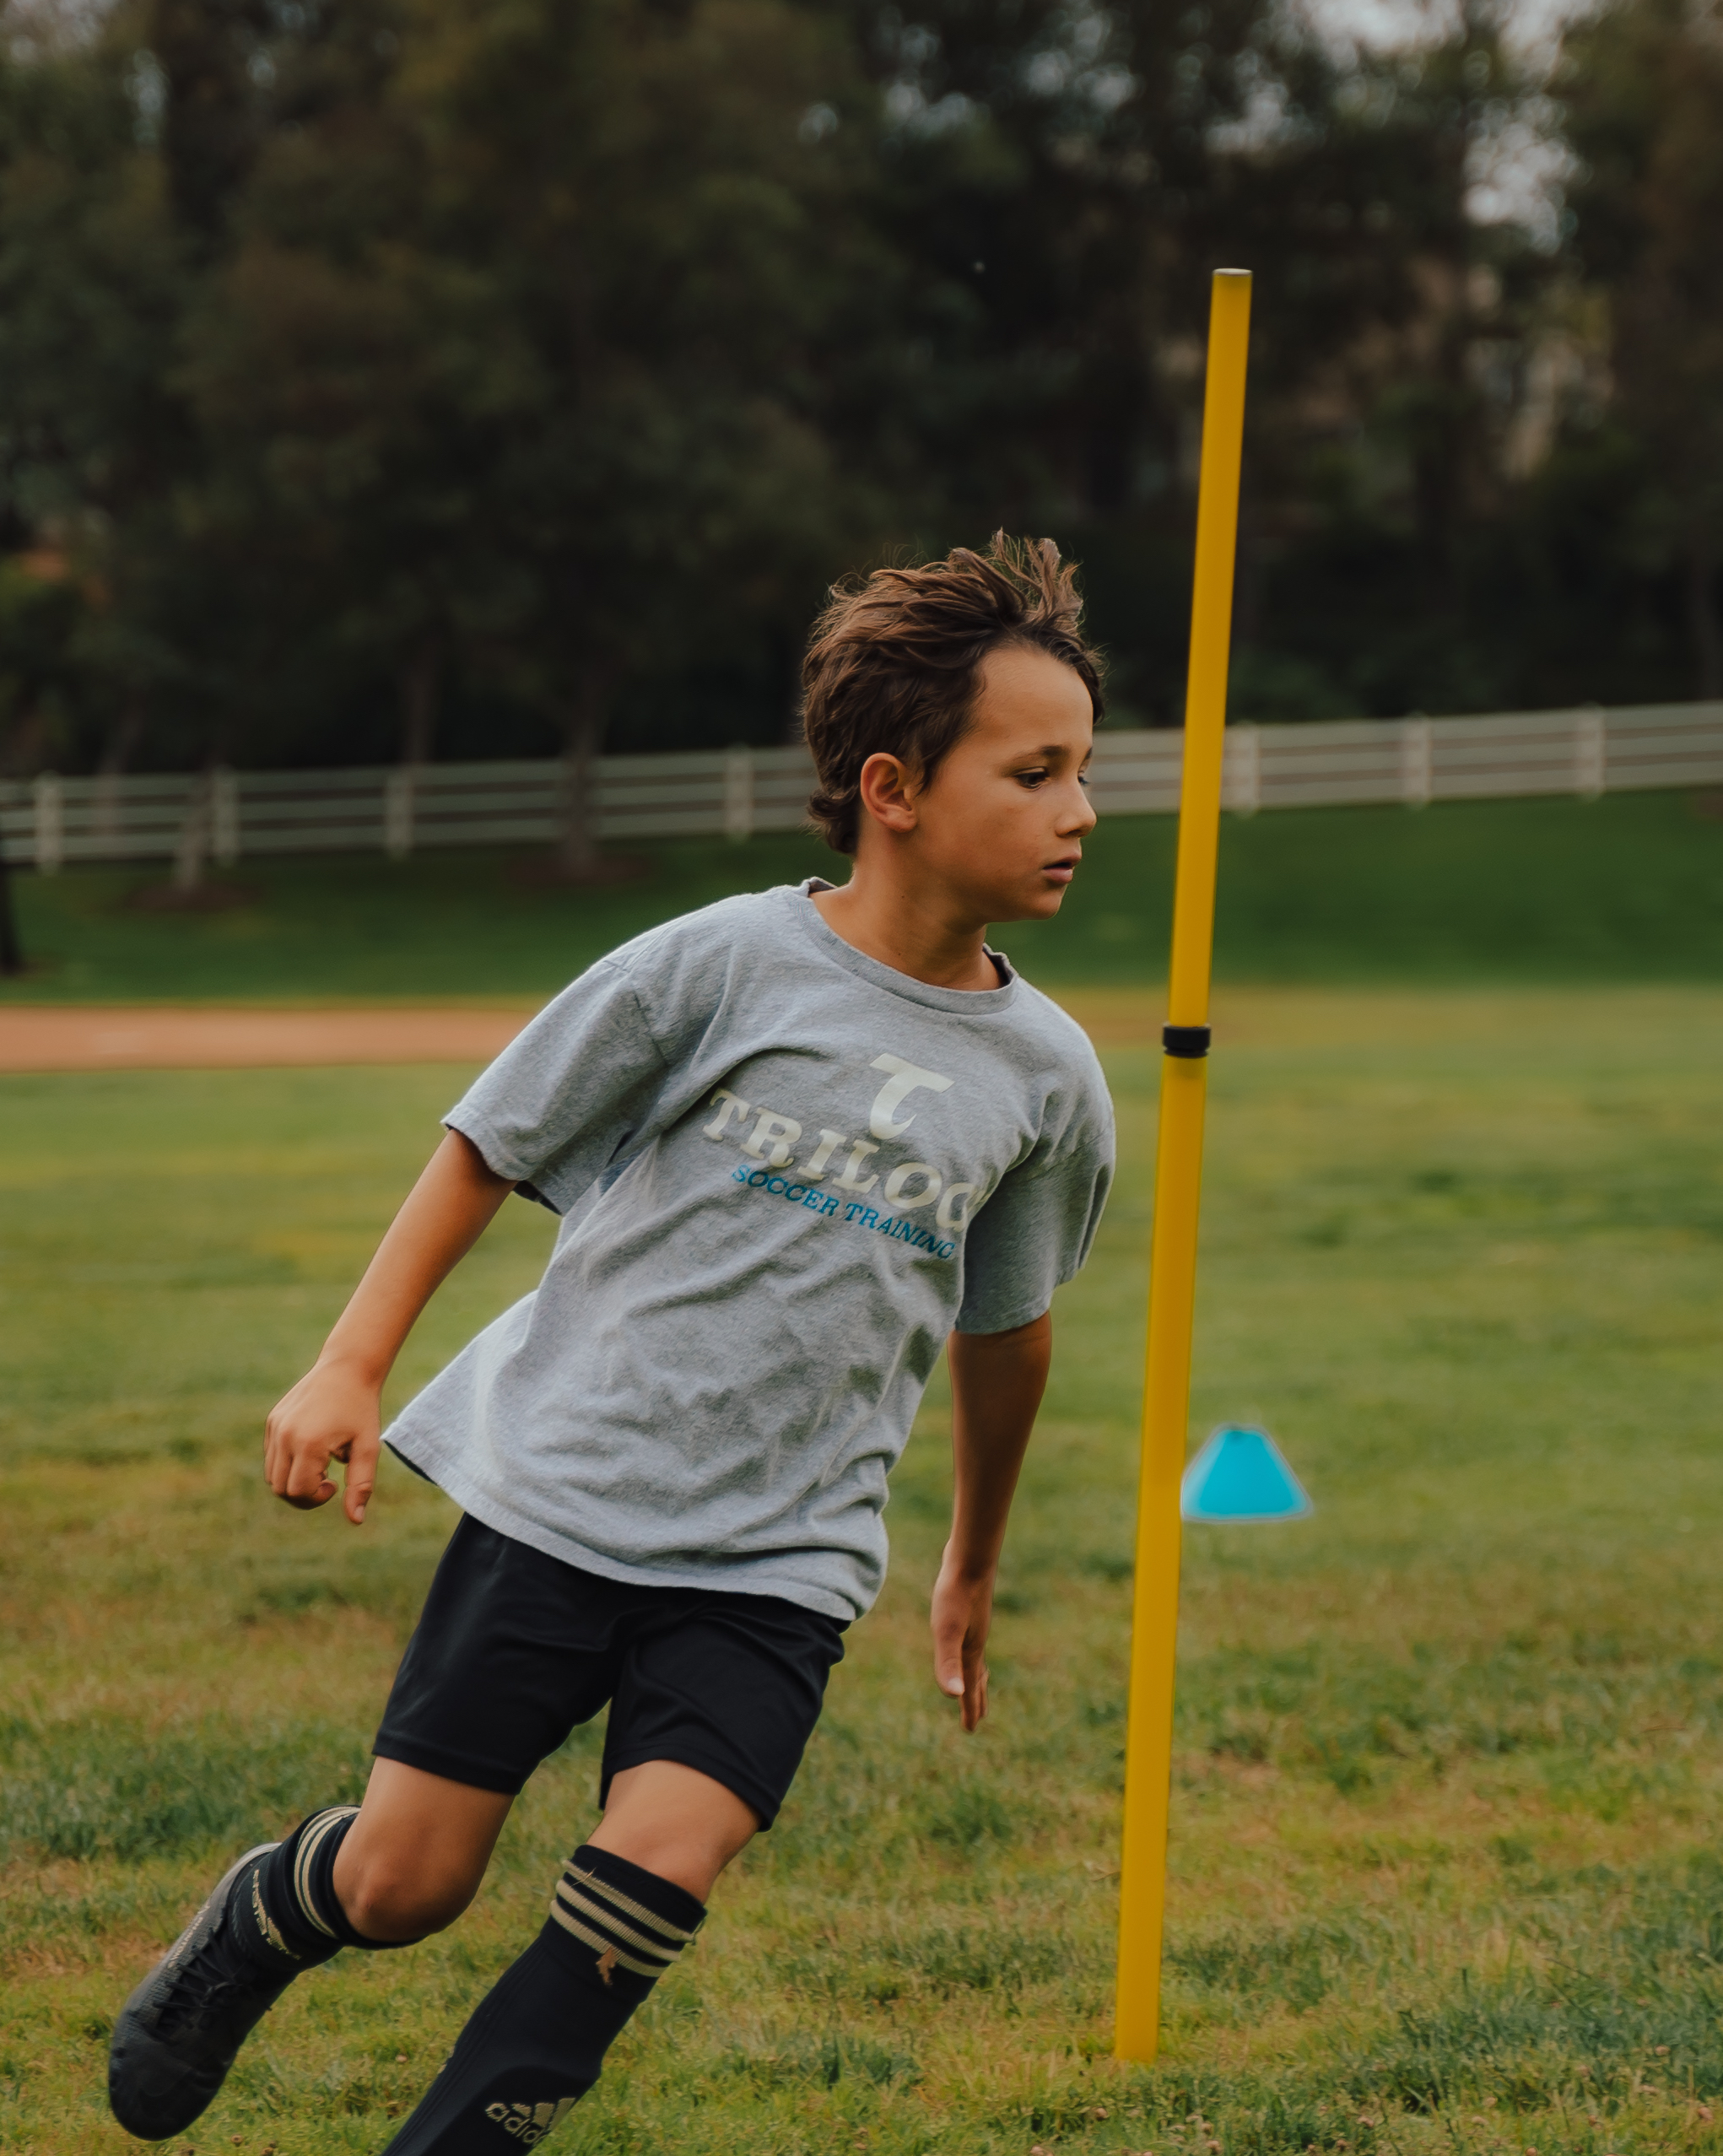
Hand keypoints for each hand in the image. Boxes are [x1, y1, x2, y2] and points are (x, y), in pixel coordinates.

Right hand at [264, 1357, 381, 1524]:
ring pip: (272, 1474)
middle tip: (327, 1481)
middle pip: (280, 1488)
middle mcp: (285, 1436)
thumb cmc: (362, 1409)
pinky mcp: (272, 1420)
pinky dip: (286, 1463)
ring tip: (319, 1464)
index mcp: (309, 1444)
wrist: (347, 1368)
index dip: (315, 1499)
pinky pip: (271, 1456)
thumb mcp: (368, 1447)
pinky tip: (311, 1449)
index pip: (298, 1492)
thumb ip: (361, 1485)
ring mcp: (276, 1427)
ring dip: (293, 1480)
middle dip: (302, 1495)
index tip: (334, 1485)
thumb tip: (356, 1520)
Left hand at [931, 1545, 993, 1732]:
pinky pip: (972, 1638)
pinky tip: (965, 1639)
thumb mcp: (946, 1631)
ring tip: (978, 1680)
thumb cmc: (955, 1594)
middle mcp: (977, 1640)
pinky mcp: (969, 1610)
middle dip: (977, 1698)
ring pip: (976, 1657)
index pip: (971, 1688)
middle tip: (979, 1715)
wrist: (970, 1557)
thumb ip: (948, 1663)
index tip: (970, 1730)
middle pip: (978, 1677)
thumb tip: (954, 1696)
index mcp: (971, 1651)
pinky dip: (970, 1649)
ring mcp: (975, 1625)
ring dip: (977, 1674)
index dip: (969, 1709)